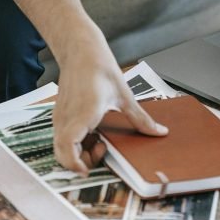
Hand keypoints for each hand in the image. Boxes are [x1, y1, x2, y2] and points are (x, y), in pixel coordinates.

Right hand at [52, 27, 167, 172]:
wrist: (81, 50)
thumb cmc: (99, 67)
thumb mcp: (124, 95)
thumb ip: (141, 118)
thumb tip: (159, 132)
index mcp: (84, 113)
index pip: (68, 148)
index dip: (75, 164)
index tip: (88, 169)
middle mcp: (67, 117)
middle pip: (62, 153)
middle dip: (80, 162)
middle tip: (102, 151)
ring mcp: (61, 116)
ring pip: (61, 146)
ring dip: (78, 152)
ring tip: (99, 140)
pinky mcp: (60, 113)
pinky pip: (62, 136)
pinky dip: (75, 142)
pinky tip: (92, 131)